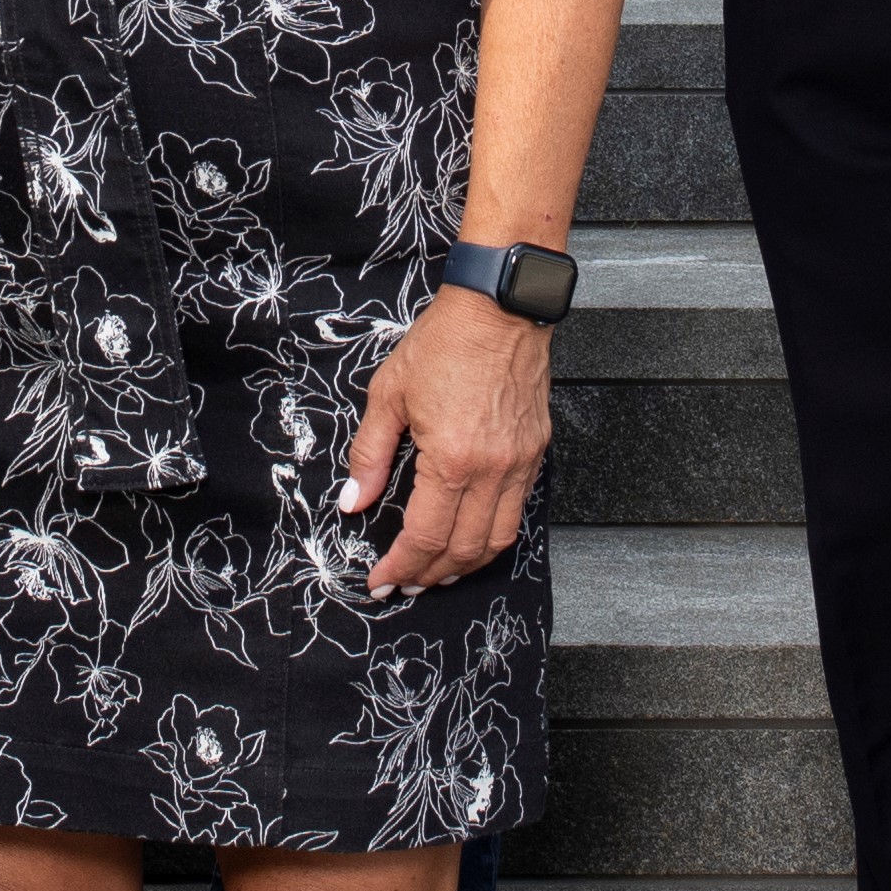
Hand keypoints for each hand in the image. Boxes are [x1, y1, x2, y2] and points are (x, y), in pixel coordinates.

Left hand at [344, 282, 554, 592]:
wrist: (499, 307)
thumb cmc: (446, 341)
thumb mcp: (389, 395)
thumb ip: (370, 456)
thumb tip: (354, 501)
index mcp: (452, 458)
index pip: (425, 537)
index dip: (401, 566)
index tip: (382, 579)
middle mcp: (492, 469)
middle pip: (464, 550)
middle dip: (431, 576)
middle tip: (405, 584)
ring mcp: (520, 463)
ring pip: (498, 539)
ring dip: (466, 565)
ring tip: (438, 574)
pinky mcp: (536, 451)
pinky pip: (518, 509)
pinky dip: (492, 534)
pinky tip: (471, 536)